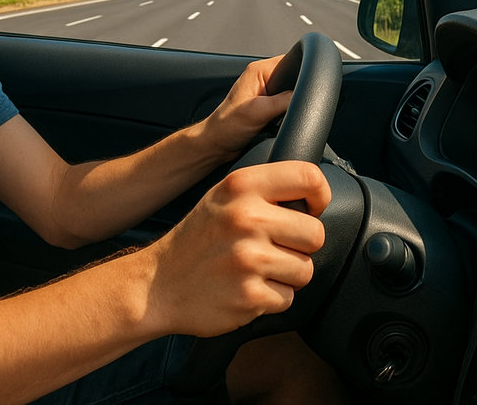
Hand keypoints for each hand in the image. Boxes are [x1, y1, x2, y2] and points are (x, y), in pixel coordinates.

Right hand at [142, 161, 329, 337]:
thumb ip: (263, 189)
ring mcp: (248, 259)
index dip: (319, 196)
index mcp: (241, 186)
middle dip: (301, 246)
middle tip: (275, 248)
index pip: (308, 177)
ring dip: (286, 275)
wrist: (156, 284)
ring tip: (257, 270)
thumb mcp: (222, 197)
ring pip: (305, 270)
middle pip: (315, 233)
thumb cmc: (197, 240)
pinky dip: (271, 298)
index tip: (313, 208)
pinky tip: (246, 288)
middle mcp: (246, 218)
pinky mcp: (249, 296)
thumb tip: (312, 194)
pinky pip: (287, 298)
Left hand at [201, 55, 293, 156]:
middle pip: (294, 78)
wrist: (218, 145)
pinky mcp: (269, 106)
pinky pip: (288, 106)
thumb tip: (304, 96)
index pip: (290, 62)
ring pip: (293, 94)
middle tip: (285, 109)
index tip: (303, 91)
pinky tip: (280, 122)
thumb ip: (283, 101)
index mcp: (258, 71)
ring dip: (292, 106)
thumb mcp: (258, 112)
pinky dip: (289, 114)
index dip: (300, 75)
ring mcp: (267, 93)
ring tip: (278, 117)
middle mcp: (263, 79)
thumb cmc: (226, 126)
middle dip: (297, 93)